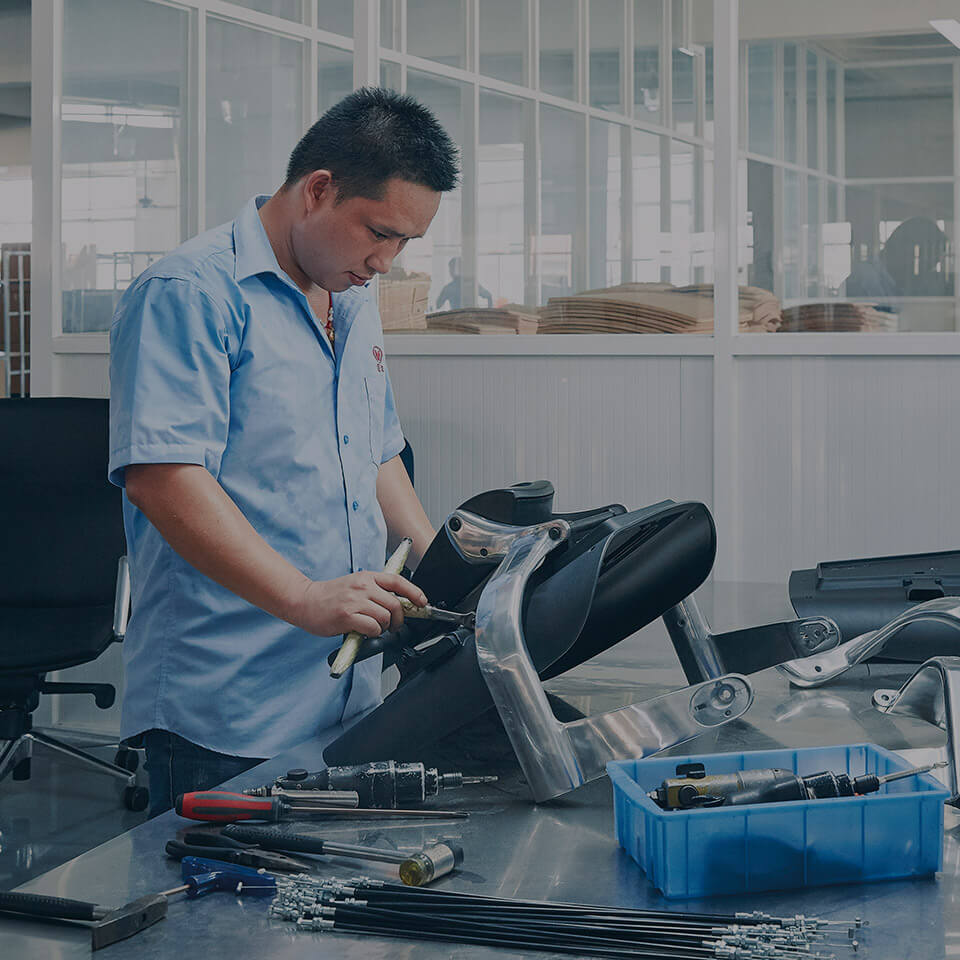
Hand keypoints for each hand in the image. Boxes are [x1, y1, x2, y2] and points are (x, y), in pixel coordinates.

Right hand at [289, 572, 427, 637]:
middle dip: (398, 619)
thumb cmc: (330, 596)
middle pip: (395, 604)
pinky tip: (363, 631)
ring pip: (385, 617)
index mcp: (366, 577)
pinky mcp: (347, 616)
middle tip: (393, 626)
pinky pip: (372, 628)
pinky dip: (372, 633)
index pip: (397, 581)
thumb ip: (374, 591)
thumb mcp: (354, 586)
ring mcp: (355, 601)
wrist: (305, 601)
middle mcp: (362, 587)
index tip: (422, 602)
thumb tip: (397, 603)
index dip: (414, 592)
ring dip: (383, 627)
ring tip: (372, 627)